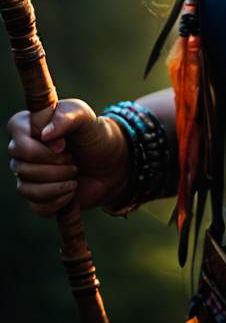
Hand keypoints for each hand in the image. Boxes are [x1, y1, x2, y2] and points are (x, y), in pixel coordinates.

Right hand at [7, 98, 130, 216]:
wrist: (110, 162)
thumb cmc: (93, 134)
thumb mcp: (85, 117)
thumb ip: (66, 116)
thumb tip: (45, 134)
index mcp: (28, 127)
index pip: (18, 143)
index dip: (42, 150)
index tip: (64, 145)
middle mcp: (22, 151)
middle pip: (22, 168)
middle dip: (54, 166)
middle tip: (73, 159)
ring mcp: (27, 175)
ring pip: (27, 189)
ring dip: (58, 183)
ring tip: (75, 173)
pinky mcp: (37, 197)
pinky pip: (38, 206)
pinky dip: (59, 200)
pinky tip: (72, 189)